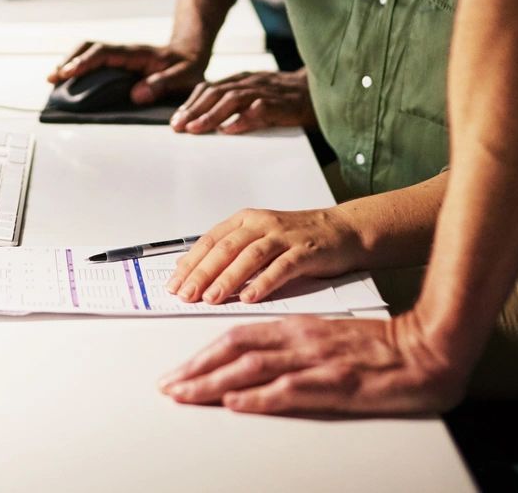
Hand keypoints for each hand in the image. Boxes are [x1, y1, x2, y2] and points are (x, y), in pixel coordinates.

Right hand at [48, 42, 207, 105]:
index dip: (85, 62)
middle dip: (69, 60)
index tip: (68, 73)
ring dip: (70, 62)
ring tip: (54, 78)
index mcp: (136, 54)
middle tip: (52, 77)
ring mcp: (119, 56)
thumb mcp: (183, 77)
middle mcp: (124, 52)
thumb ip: (162, 84)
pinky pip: (93, 60)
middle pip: (89, 47)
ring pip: (88, 52)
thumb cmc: (187, 68)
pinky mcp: (117, 63)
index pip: (104, 54)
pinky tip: (69, 80)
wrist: (191, 54)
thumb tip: (136, 95)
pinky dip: (78, 66)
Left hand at [158, 309, 470, 416]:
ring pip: (251, 368)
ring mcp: (316, 361)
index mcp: (299, 327)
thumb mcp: (330, 338)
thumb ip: (295, 347)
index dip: (203, 353)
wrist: (426, 347)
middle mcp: (300, 339)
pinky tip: (236, 403)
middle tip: (168, 386)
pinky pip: (288, 390)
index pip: (237, 336)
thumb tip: (257, 366)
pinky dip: (258, 397)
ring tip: (185, 394)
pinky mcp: (334, 384)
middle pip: (234, 350)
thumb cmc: (382, 347)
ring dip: (213, 383)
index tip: (180, 370)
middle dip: (196, 369)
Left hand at [165, 206, 364, 304]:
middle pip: (226, 248)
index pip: (210, 240)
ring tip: (212, 297)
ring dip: (229, 278)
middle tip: (186, 294)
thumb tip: (193, 270)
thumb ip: (231, 252)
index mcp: (246, 220)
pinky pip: (281, 267)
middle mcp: (262, 224)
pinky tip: (250, 297)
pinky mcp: (305, 251)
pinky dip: (264, 282)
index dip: (190, 262)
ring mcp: (284, 236)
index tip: (174, 284)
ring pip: (250, 256)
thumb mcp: (260, 238)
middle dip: (203, 272)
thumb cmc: (298, 239)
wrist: (343, 230)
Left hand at [172, 68, 313, 133]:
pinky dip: (243, 119)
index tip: (176, 120)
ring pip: (233, 100)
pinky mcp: (282, 104)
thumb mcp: (256, 95)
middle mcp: (250, 82)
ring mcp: (266, 91)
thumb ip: (235, 104)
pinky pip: (260, 110)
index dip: (190, 103)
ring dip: (211, 115)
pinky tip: (231, 130)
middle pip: (216, 93)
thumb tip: (210, 123)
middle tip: (178, 127)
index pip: (209, 88)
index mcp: (242, 80)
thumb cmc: (286, 97)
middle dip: (194, 110)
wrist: (320, 90)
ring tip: (196, 129)